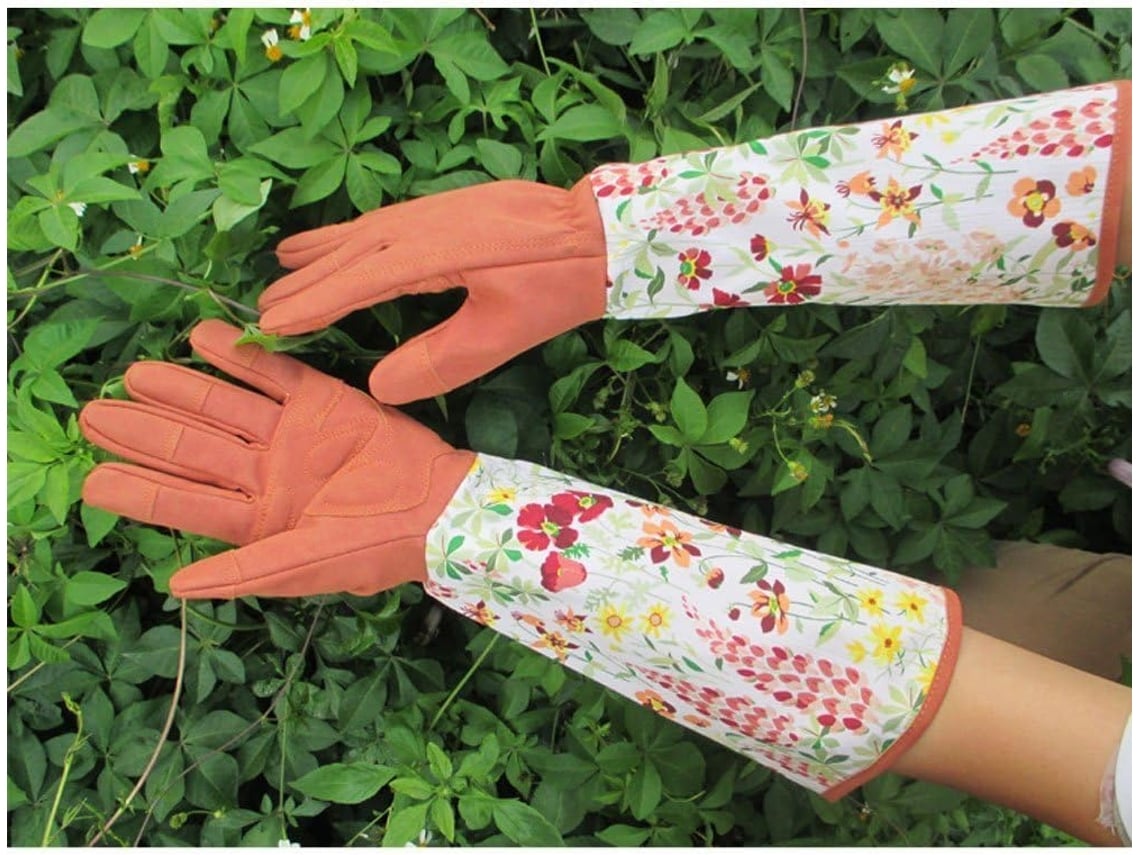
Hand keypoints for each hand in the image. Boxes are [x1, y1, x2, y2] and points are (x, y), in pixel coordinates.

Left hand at [79, 320, 474, 598]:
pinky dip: (239, 357)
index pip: (184, 502)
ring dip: (180, 389)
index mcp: (256, 518)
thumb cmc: (377, 548)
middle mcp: (264, 473)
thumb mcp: (309, 565)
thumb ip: (244, 572)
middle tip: (94, 413)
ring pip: (223, 408)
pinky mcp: (322, 401)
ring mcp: (290, 434)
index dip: (139, 491)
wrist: (441, 508)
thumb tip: (174, 587)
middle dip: (144, 432)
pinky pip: (272, 375)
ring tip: (136, 373)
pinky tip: (202, 338)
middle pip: (192, 449)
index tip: (92, 481)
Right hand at [261, 179, 607, 404]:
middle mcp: (421, 224)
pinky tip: (347, 240)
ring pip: (365, 233)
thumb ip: (440, 360)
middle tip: (261, 307)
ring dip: (323, 250)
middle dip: (306, 281)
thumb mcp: (503, 332)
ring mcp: (436, 210)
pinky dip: (355, 234)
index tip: (270, 325)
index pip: (355, 283)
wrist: (601, 230)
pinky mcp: (452, 207)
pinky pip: (386, 222)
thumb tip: (379, 388)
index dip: (311, 305)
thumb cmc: (557, 285)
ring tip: (283, 261)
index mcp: (428, 254)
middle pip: (350, 255)